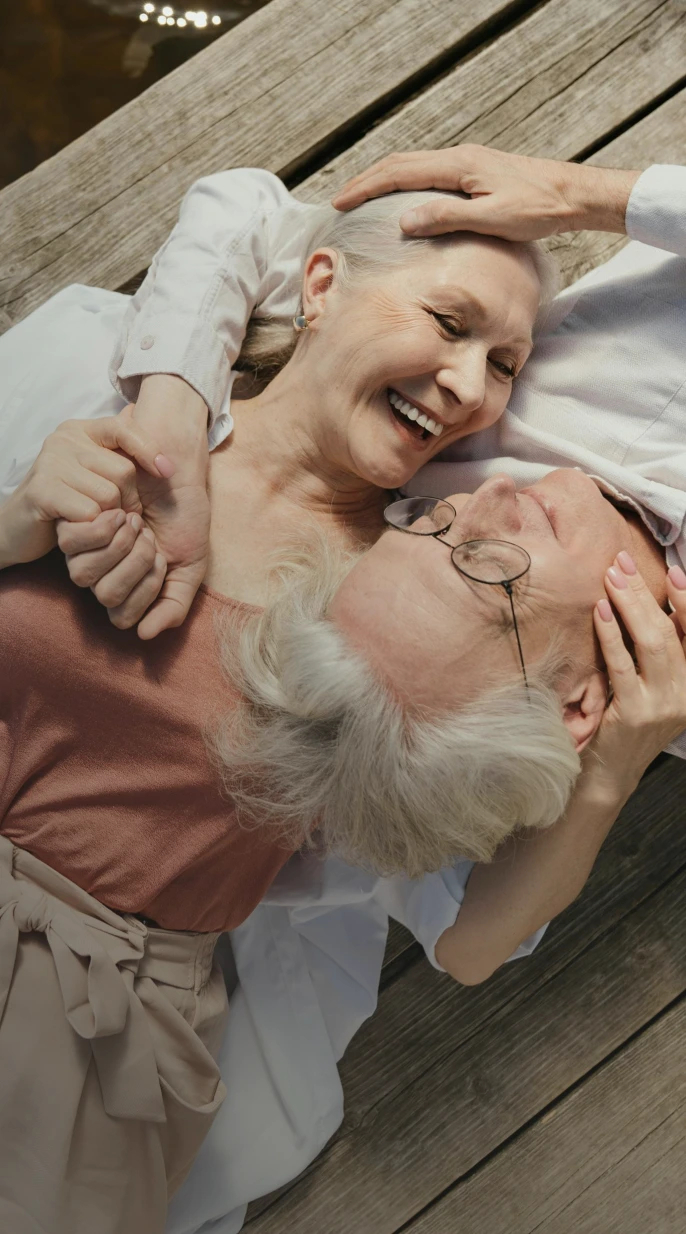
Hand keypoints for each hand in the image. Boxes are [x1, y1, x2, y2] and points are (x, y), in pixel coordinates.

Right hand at [0, 412, 172, 570]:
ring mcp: (50, 463)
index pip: (125, 429)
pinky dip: (93, 528)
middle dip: (129, 500)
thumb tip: (147, 423)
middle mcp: (64, 440)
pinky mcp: (42, 490)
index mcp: (80, 430)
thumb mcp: (94, 472)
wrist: (20, 526)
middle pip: (123, 470)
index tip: (168, 471)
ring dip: (110, 517)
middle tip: (120, 515)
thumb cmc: (67, 500)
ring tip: (98, 522)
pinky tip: (81, 527)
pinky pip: (89, 512)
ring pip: (109, 494)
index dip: (150, 449)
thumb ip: (118, 451)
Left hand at [59, 376, 210, 637]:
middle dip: (136, 566)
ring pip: (87, 578)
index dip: (145, 591)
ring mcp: (86, 550)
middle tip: (150, 536)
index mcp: (129, 587)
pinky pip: (74, 547)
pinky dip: (107, 531)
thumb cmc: (184, 515)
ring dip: (121, 550)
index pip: (122, 617)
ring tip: (136, 522)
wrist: (175, 468)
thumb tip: (143, 636)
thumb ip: (174, 605)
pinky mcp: (73, 523)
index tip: (163, 559)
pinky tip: (123, 512)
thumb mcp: (191, 565)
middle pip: (105, 597)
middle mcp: (103, 573)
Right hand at [332, 145, 639, 240]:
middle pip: (400, 163)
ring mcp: (467, 162)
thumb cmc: (538, 210)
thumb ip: (448, 218)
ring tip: (362, 197)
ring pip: (413, 165)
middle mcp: (458, 158)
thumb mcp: (493, 219)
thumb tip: (404, 220)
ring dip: (383, 179)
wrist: (572, 195)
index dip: (366, 187)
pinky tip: (402, 198)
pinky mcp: (475, 171)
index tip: (340, 202)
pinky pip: (428, 172)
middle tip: (340, 199)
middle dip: (366, 180)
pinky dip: (404, 182)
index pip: (399, 173)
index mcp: (458, 166)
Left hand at [588, 554, 685, 800]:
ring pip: (653, 643)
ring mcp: (665, 705)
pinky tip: (600, 612)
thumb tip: (648, 601)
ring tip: (611, 578)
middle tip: (623, 563)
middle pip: (673, 631)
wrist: (608, 776)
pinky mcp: (636, 714)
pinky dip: (611, 634)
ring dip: (631, 605)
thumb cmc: (627, 724)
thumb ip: (659, 653)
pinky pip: (623, 665)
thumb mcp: (654, 688)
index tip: (674, 569)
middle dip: (647, 593)